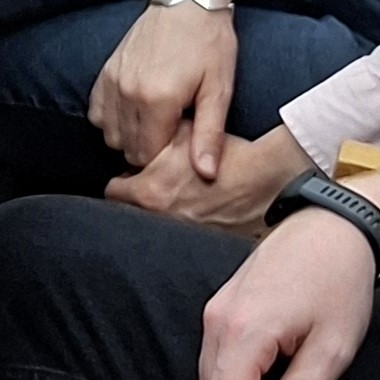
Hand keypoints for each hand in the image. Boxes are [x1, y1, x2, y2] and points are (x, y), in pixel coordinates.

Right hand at [89, 0, 239, 168]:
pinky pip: (96, 114)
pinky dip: (112, 120)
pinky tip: (135, 111)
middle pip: (126, 148)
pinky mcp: (105, 73)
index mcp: (157, 101)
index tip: (181, 143)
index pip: (146, 157)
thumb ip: (209, 135)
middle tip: (172, 132)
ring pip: (109, 134)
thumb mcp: (219, 90)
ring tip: (156, 122)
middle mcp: (127, 94)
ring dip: (129, 136)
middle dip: (147, 150)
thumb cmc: (210, 44)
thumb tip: (206, 175)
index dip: (164, 159)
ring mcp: (112, 82)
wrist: (187, 0)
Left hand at [107, 124, 301, 230]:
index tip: (134, 174)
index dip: (122, 179)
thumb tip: (140, 139)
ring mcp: (178, 235)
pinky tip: (193, 212)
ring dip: (156, 213)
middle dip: (134, 199)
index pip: (112, 191)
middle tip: (151, 187)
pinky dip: (178, 226)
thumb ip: (153, 138)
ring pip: (150, 225)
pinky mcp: (199, 245)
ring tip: (174, 199)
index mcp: (148, 194)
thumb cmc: (226, 156)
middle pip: (127, 212)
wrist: (268, 181)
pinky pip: (175, 237)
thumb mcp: (183, 134)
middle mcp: (158, 219)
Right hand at [197, 206, 378, 379]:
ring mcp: (213, 312)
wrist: (334, 229)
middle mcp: (216, 322)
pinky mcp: (218, 307)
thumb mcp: (332, 348)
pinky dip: (239, 373)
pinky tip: (274, 369)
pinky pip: (217, 354)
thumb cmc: (339, 283)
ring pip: (211, 375)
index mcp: (243, 332)